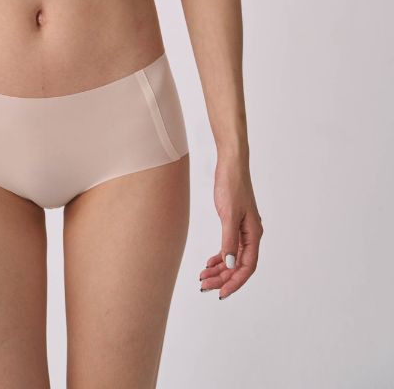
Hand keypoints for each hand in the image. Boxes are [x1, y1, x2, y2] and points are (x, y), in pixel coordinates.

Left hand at [199, 155, 262, 298]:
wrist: (230, 164)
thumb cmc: (232, 185)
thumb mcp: (229, 214)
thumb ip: (229, 240)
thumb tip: (229, 264)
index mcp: (253, 234)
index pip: (247, 267)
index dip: (235, 282)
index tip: (221, 293)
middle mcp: (250, 235)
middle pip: (238, 265)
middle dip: (223, 278)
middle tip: (205, 286)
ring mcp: (242, 230)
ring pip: (232, 257)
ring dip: (219, 269)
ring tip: (203, 278)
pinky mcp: (234, 223)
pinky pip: (228, 247)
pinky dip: (218, 257)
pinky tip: (208, 263)